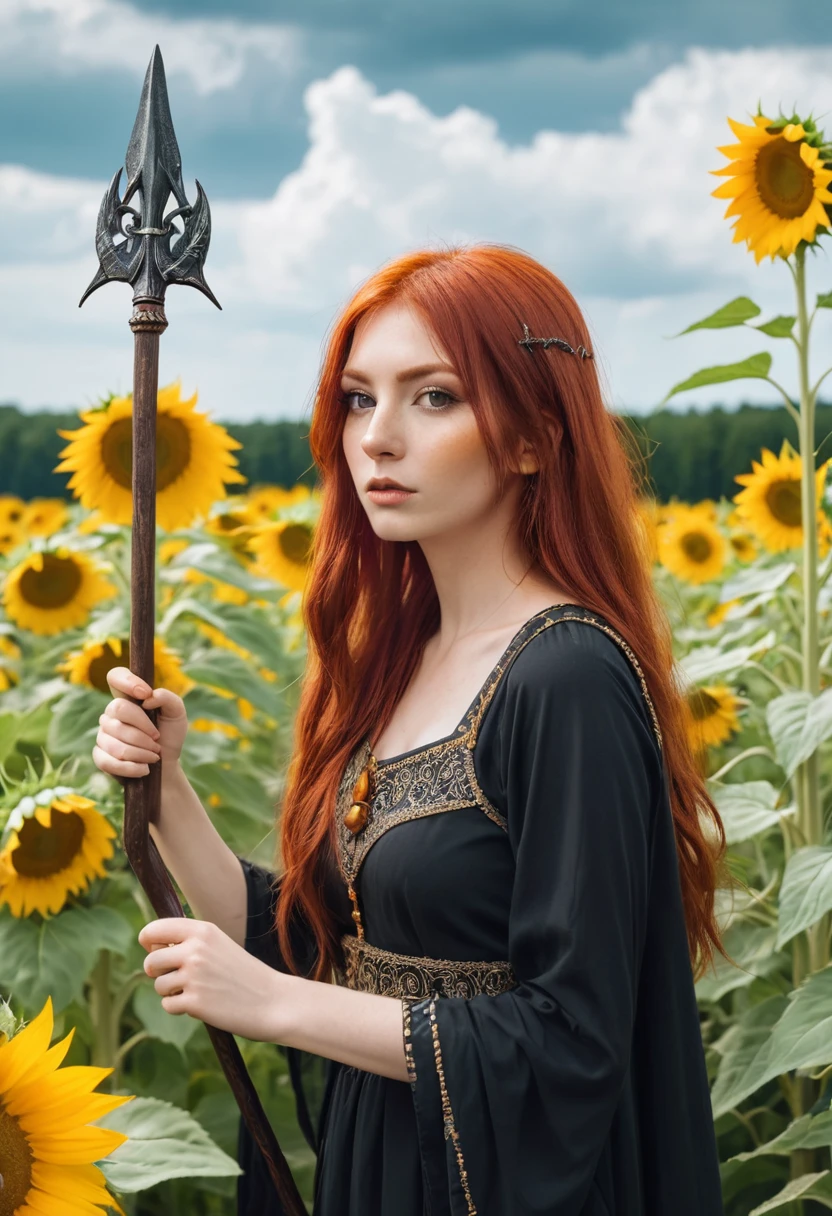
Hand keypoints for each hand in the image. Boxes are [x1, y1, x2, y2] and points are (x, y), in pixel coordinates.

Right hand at [93, 667, 188, 782]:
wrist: (166, 766)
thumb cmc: (169, 736)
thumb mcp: (177, 714)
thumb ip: (168, 698)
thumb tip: (148, 698)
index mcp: (128, 698)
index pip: (115, 676)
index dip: (127, 681)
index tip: (145, 694)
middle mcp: (111, 714)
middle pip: (119, 709)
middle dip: (143, 727)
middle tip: (157, 739)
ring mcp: (103, 735)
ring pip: (116, 741)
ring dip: (142, 751)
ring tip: (154, 756)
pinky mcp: (100, 757)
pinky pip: (110, 761)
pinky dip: (132, 767)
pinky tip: (144, 768)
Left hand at [138, 917, 284, 1041]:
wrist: (273, 1001)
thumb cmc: (243, 973)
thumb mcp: (219, 945)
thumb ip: (189, 942)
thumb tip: (153, 948)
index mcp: (202, 931)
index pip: (155, 930)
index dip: (149, 941)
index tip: (155, 950)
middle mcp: (195, 950)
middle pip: (150, 962)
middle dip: (157, 973)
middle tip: (176, 977)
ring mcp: (194, 976)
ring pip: (159, 985)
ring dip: (171, 991)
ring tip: (197, 990)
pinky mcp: (194, 1002)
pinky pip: (168, 1005)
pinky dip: (179, 1007)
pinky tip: (201, 1004)